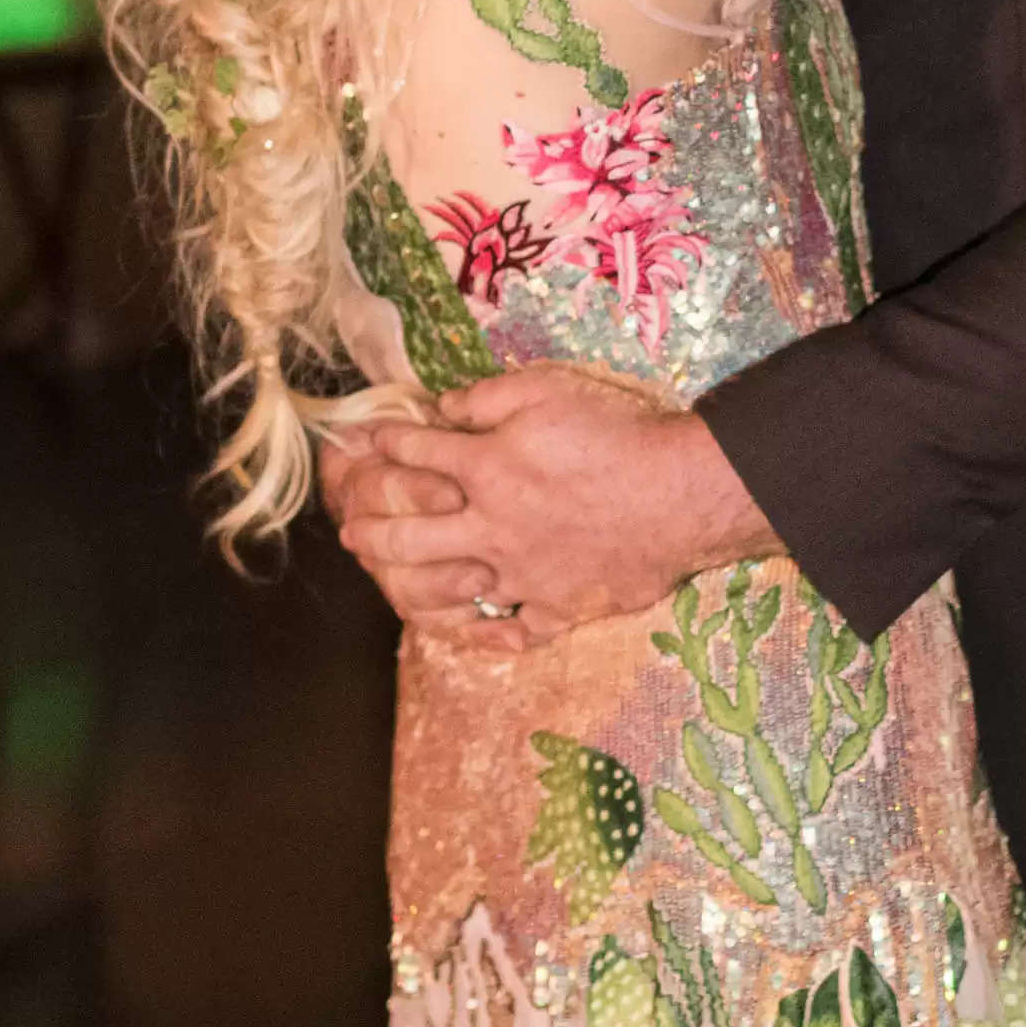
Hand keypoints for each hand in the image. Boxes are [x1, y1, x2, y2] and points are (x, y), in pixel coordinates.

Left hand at [325, 364, 779, 647]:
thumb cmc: (614, 436)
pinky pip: (513, 631)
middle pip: (408, 535)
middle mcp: (489, 529)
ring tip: (387, 580)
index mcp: (484, 471)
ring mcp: (521, 576)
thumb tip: (445, 406)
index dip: (385, 445)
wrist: (677, 495)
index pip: (417, 455)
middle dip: (369, 530)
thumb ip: (487, 398)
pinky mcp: (558, 607)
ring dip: (407, 585)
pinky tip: (471, 633)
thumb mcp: (546, 391)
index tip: (364, 443)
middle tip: (348, 532)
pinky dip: (489, 635)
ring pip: (446, 590)